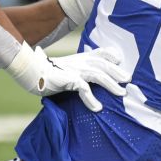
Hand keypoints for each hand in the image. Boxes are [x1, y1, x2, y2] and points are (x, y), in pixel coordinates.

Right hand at [6, 44, 129, 111]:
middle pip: (104, 64)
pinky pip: (84, 89)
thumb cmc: (47, 72)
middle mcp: (80, 62)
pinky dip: (91, 99)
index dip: (111, 55)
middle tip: (129, 80)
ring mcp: (76, 70)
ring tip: (121, 93)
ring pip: (99, 75)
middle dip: (118, 72)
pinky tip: (98, 108)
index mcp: (80, 58)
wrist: (31, 71)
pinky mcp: (69, 79)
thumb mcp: (66, 66)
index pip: (100, 53)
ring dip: (111, 85)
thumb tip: (85, 79)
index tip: (120, 60)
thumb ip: (77, 68)